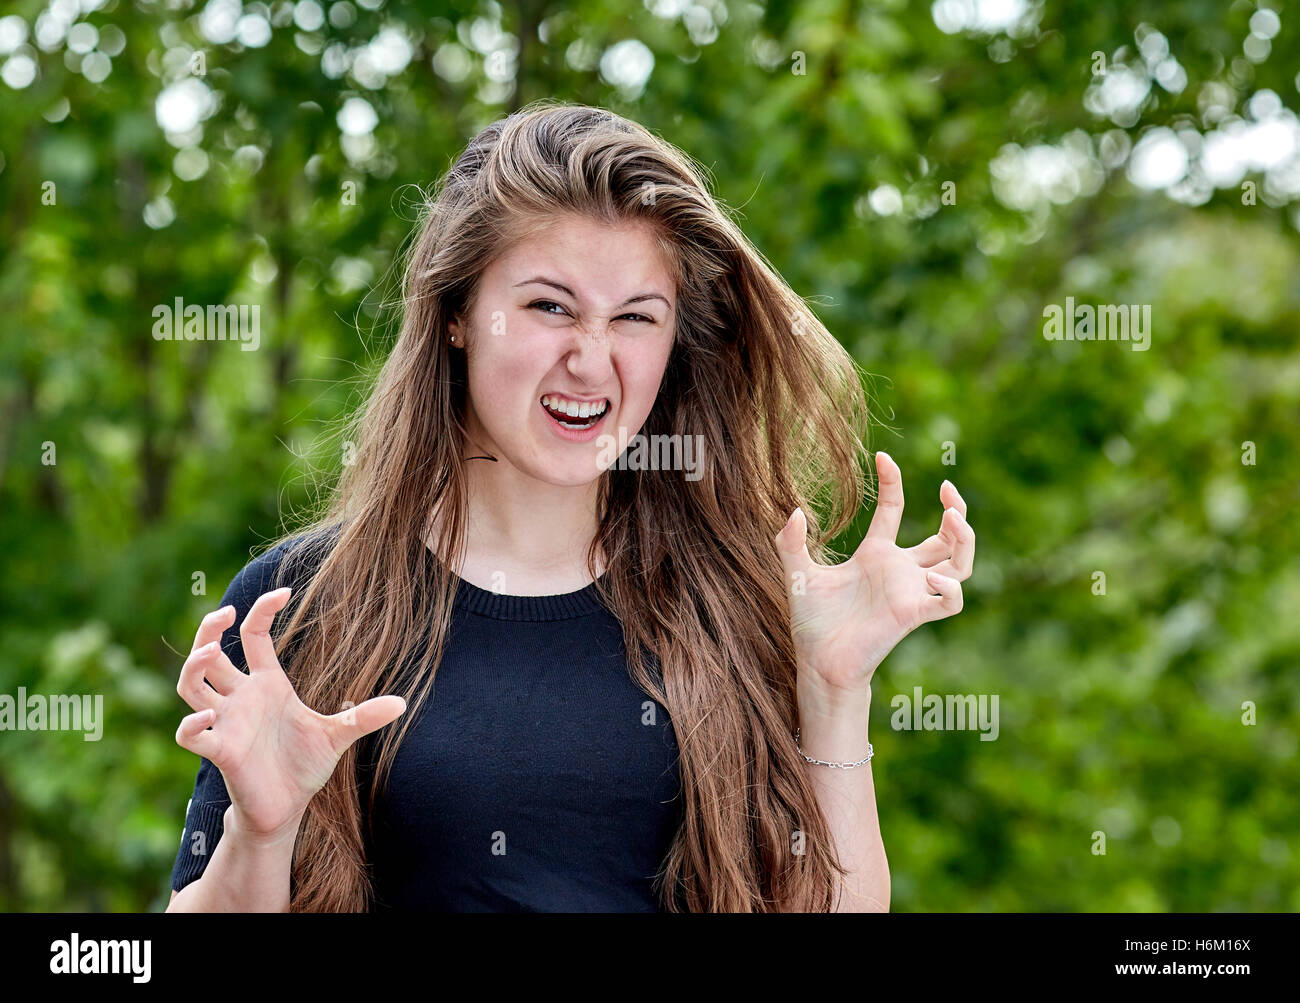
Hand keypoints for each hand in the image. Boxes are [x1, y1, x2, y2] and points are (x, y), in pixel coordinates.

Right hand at [173, 588, 405, 839]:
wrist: (288, 807)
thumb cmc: (304, 765)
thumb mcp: (337, 735)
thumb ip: (363, 716)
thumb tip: (403, 702)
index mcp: (267, 683)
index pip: (254, 635)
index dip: (261, 610)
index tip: (283, 591)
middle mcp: (241, 698)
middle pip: (208, 652)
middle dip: (208, 630)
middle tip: (223, 613)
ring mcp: (226, 723)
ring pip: (191, 685)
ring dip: (194, 666)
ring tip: (209, 652)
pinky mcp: (220, 751)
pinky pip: (191, 735)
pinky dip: (192, 725)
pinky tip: (207, 717)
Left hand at [774, 452, 974, 701]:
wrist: (818, 662)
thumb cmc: (813, 623)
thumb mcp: (798, 574)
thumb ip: (790, 542)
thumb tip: (793, 510)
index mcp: (875, 555)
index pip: (893, 509)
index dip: (892, 482)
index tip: (883, 457)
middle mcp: (900, 571)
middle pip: (947, 536)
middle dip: (957, 510)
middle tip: (948, 491)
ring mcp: (911, 591)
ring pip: (962, 563)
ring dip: (966, 539)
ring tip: (952, 518)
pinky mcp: (915, 615)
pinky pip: (951, 601)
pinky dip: (951, 587)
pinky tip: (930, 576)